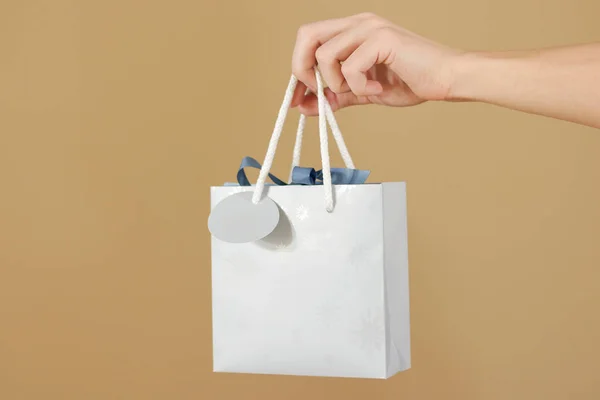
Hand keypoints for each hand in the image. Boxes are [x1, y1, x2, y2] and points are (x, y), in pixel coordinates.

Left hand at [290, 13, 460, 114]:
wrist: (446, 80)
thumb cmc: (410, 82)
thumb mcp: (362, 91)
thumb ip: (335, 96)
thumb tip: (304, 107)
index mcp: (351, 30)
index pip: (308, 39)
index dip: (297, 69)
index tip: (298, 98)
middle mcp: (357, 22)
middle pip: (306, 35)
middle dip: (304, 70)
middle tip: (322, 92)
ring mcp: (369, 27)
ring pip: (325, 54)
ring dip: (338, 82)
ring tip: (364, 89)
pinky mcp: (382, 38)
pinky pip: (350, 67)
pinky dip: (360, 86)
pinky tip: (379, 87)